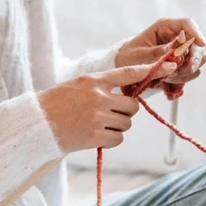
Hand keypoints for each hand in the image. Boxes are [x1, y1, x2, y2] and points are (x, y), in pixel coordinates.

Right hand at [38, 62, 178, 153]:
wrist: (36, 124)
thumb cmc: (56, 104)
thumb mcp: (77, 86)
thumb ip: (101, 87)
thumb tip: (127, 98)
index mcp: (93, 81)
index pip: (128, 73)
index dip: (151, 70)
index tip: (170, 67)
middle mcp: (98, 97)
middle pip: (132, 106)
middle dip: (125, 112)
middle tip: (108, 115)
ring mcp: (97, 117)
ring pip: (126, 123)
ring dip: (116, 127)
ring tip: (96, 126)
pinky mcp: (96, 136)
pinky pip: (118, 138)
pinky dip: (110, 139)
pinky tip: (94, 136)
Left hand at [116, 18, 205, 85]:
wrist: (123, 67)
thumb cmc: (128, 56)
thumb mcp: (139, 54)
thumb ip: (157, 52)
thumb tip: (176, 51)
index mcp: (165, 27)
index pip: (188, 24)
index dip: (196, 32)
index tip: (201, 43)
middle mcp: (176, 37)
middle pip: (197, 44)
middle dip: (194, 57)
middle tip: (188, 68)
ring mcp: (180, 51)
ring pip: (197, 59)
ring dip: (186, 70)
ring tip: (168, 77)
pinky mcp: (180, 64)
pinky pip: (190, 72)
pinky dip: (182, 78)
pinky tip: (168, 81)